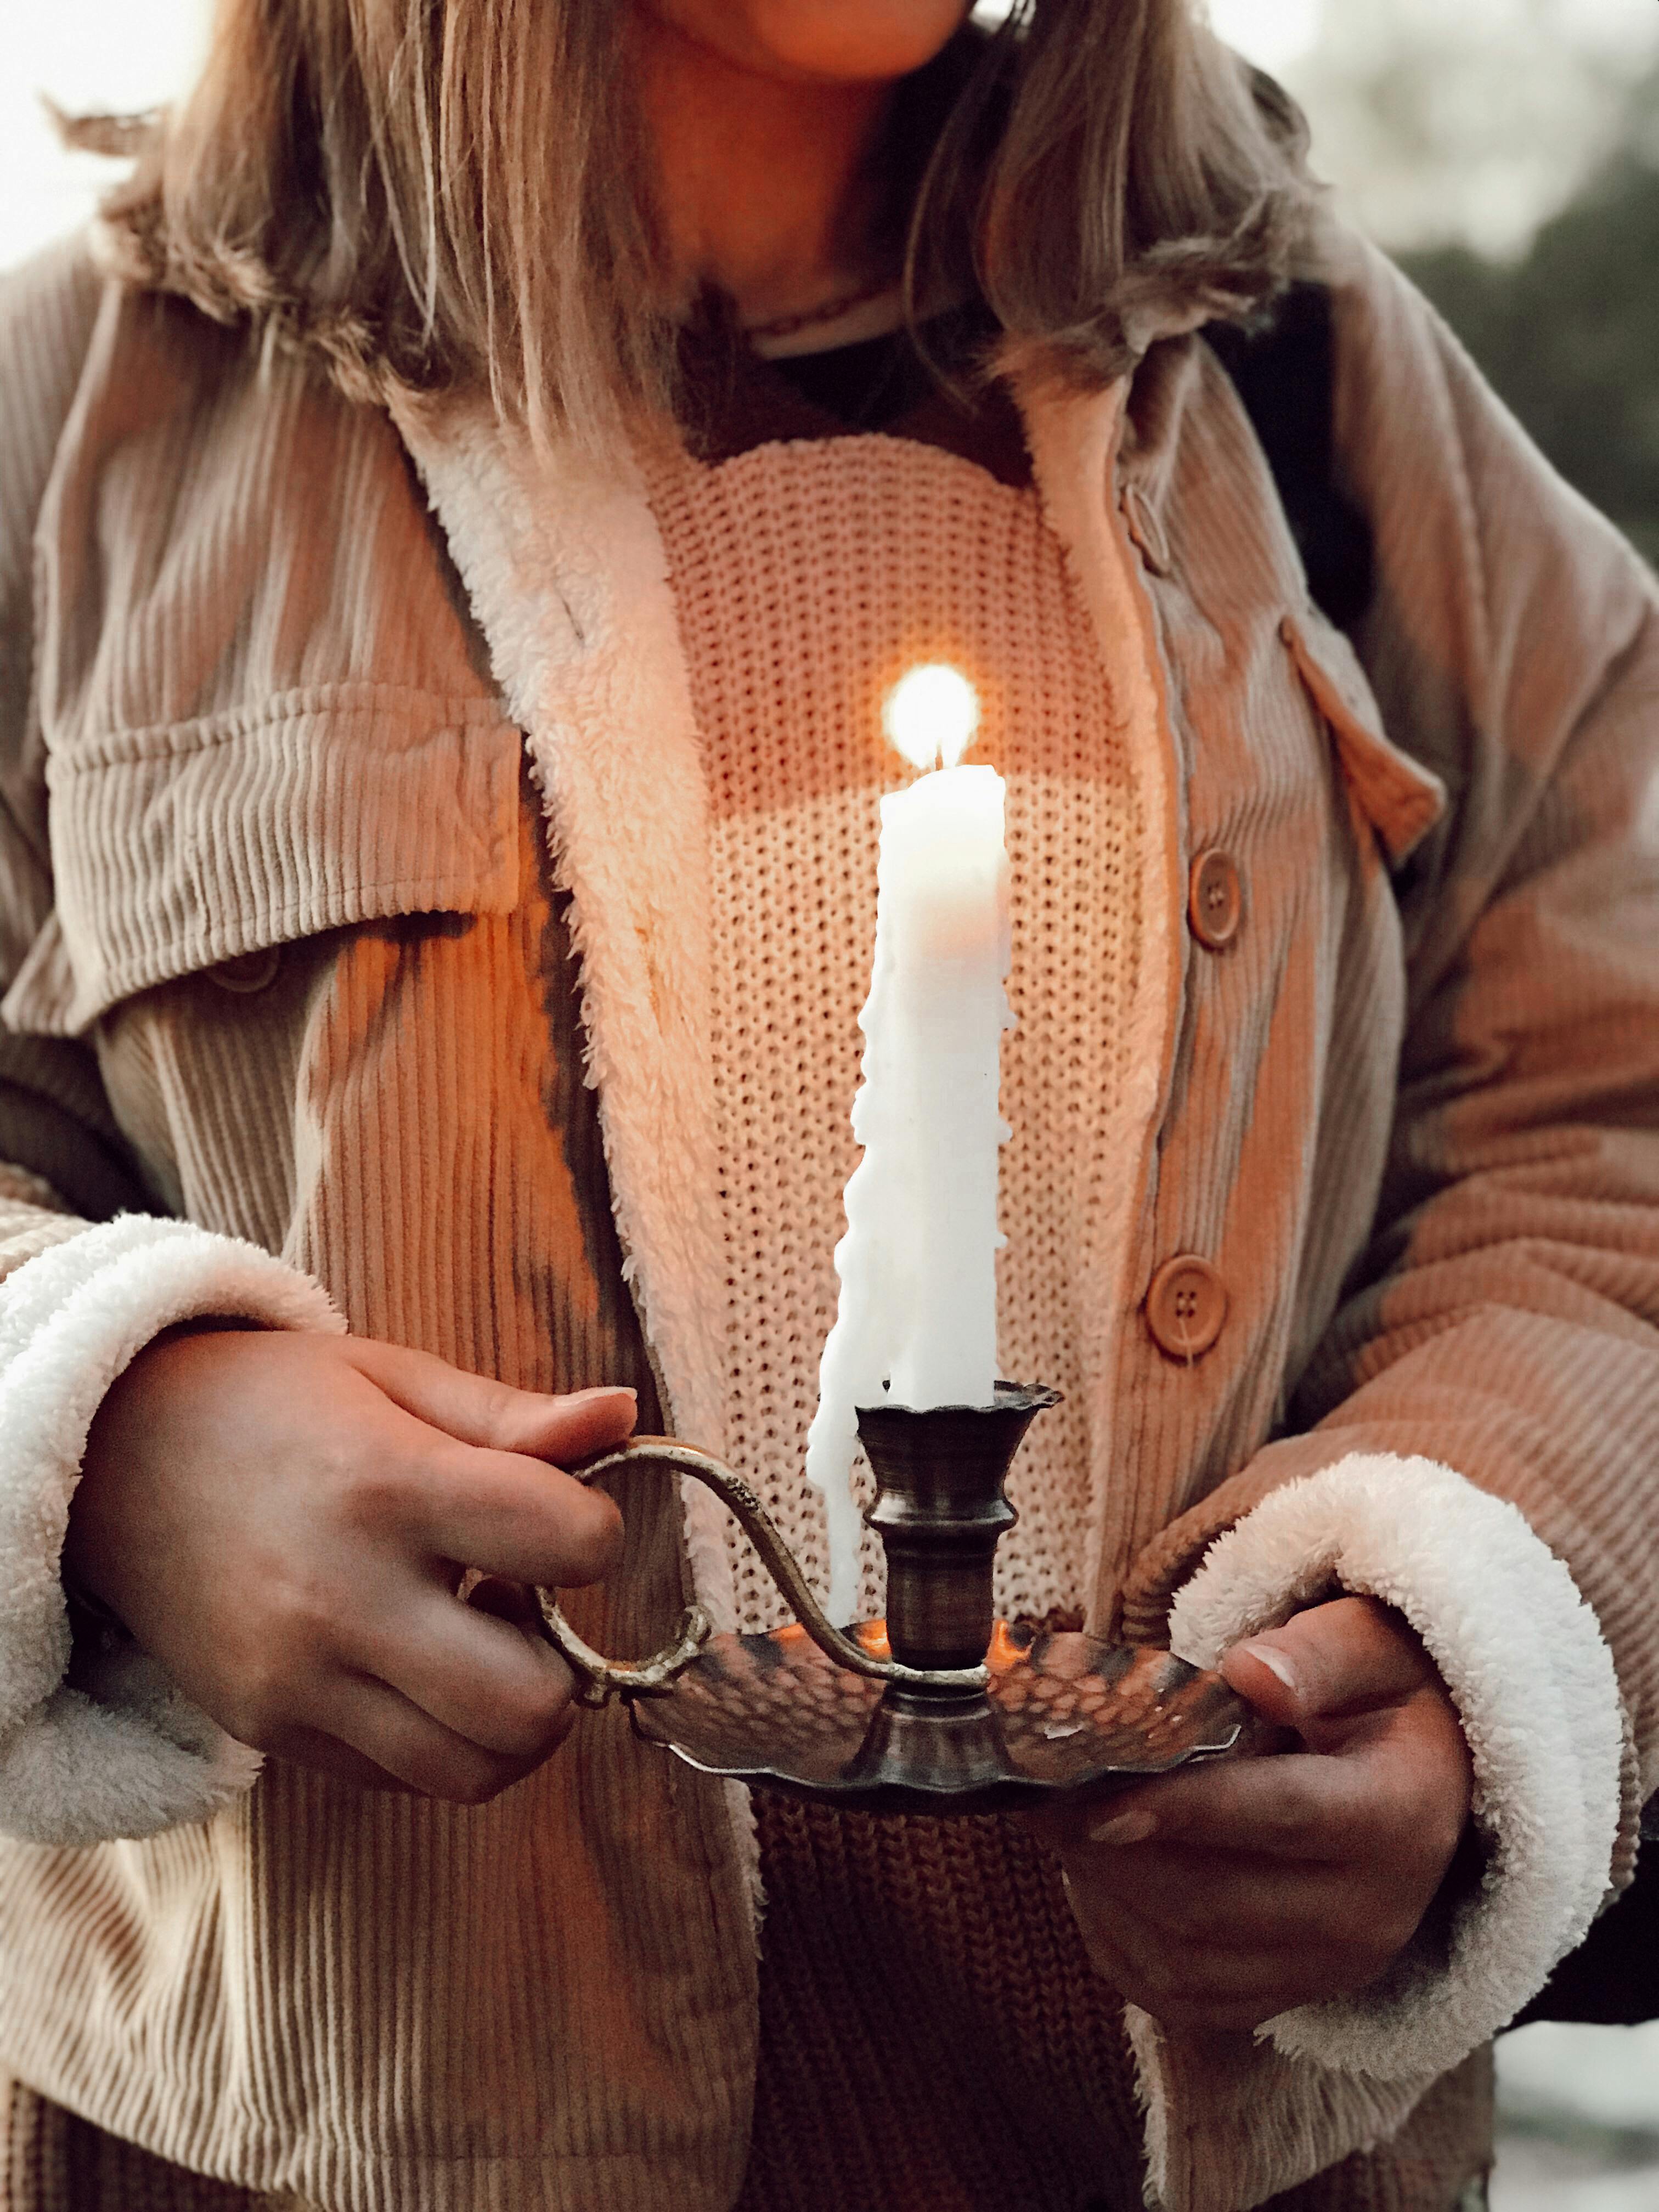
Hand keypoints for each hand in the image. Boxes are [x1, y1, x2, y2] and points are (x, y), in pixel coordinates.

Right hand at [65, 1329, 634, 1803]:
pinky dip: (444, 1740)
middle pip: (531, 1700)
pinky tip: (423, 1667)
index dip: (595, 1529)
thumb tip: (628, 1419)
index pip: (567, 1542)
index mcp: (388, 1485)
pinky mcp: (271, 1730)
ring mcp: (301, 1680)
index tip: (563, 1513)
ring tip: (478, 1643)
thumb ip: (516, 1415)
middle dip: (565, 1660)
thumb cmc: (273, 1405)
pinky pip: (406, 1779)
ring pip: (474, 1769)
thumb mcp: (393, 1377)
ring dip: (511, 1717)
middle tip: (529, 1604)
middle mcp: (342, 1597)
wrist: (112, 1459)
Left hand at [1038, 1596, 1473, 2030]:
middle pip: (1212, 1902)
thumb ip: (1317, 1654)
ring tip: (1056, 1826)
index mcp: (1397, 1815)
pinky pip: (1183, 1997)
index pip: (1278, 1817)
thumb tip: (1249, 1673)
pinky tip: (1091, 1878)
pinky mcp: (1290, 1997)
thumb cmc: (1381, 1697)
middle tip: (1041, 1795)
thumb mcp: (1371, 1646)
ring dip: (1103, 1897)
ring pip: (1185, 1959)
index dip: (1183, 1809)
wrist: (1427, 1778)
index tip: (1098, 1798)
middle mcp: (1371, 1912)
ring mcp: (1329, 1968)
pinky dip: (1119, 1946)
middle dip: (1110, 1851)